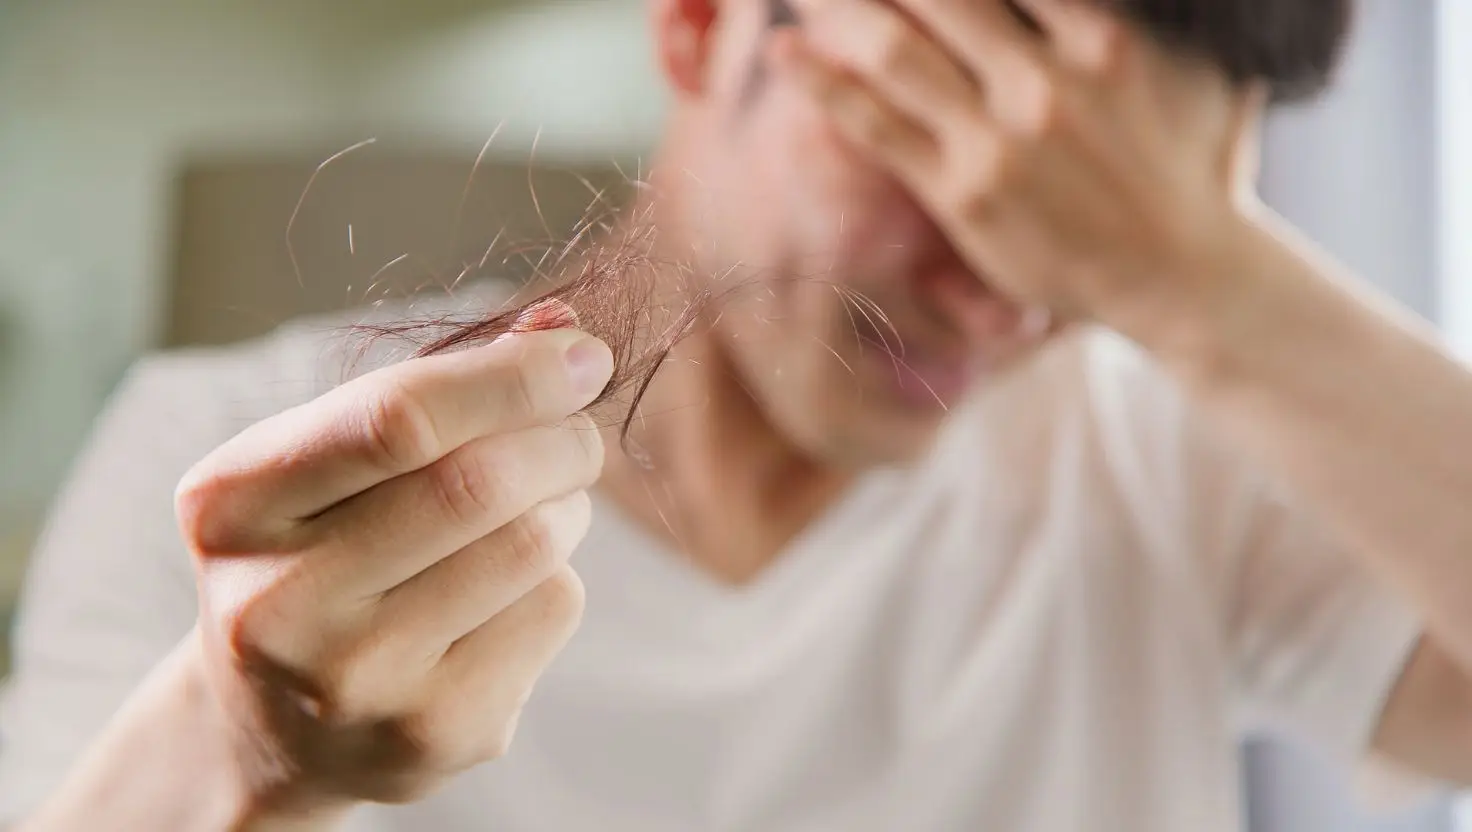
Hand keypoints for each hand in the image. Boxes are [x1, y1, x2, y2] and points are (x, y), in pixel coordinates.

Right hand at [173, 317, 612, 817]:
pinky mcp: (434, 732)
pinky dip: (556, 577)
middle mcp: (278, 602)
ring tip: (538, 507)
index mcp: (233, 504)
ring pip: (531, 545)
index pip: (396, 420)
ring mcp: (356, 680)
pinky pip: (551, 609)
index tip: (584, 355)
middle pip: (477, 484)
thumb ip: (436, 386)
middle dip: (560, 439)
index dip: (511, 378)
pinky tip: (507, 590)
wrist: (280, 725)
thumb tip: (563, 330)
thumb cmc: (323, 551)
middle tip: (576, 435)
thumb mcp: (332, 459)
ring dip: (566, 505)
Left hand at [769, 0, 1268, 328]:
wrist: (1181, 272)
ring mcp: (998, 139)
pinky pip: (878, 127)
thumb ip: (1142, 12)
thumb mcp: (1194, 66)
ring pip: (894, 50)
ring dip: (838, 7)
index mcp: (1102, 39)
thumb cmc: (1195, 163)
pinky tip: (787, 53)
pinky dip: (825, 84)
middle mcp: (1045, 81)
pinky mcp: (961, 192)